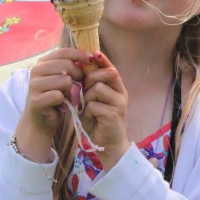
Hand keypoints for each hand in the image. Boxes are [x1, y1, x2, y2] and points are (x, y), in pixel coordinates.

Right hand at [13, 47, 87, 161]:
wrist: (42, 120)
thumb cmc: (56, 97)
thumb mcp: (64, 78)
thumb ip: (73, 67)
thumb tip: (92, 56)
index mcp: (43, 62)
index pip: (64, 51)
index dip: (80, 54)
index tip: (92, 59)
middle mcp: (36, 71)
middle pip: (66, 65)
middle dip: (79, 75)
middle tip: (81, 84)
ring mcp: (34, 85)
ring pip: (65, 80)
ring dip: (71, 90)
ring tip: (69, 96)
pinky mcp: (36, 100)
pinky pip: (59, 96)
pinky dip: (65, 101)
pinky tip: (62, 105)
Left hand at [79, 52, 130, 168]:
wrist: (108, 146)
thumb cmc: (98, 122)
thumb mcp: (93, 101)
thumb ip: (90, 87)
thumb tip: (78, 70)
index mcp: (117, 89)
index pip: (111, 68)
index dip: (103, 60)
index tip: (94, 53)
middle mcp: (121, 94)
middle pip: (108, 73)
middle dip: (92, 77)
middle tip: (84, 87)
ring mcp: (119, 104)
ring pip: (98, 88)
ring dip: (88, 97)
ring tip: (87, 107)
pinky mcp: (113, 115)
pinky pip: (94, 104)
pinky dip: (88, 110)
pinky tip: (90, 118)